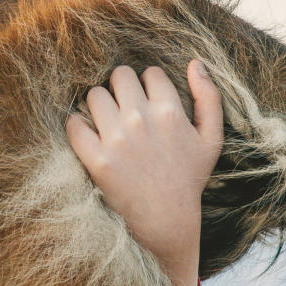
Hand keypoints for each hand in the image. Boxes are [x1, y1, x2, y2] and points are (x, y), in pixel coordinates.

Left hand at [65, 60, 222, 285]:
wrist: (166, 223)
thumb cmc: (188, 180)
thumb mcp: (211, 140)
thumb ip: (209, 98)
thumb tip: (195, 62)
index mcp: (170, 112)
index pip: (149, 73)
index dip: (148, 85)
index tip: (147, 102)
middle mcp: (142, 120)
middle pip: (119, 76)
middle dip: (121, 88)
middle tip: (123, 106)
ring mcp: (117, 139)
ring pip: (94, 95)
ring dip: (98, 104)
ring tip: (105, 121)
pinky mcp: (95, 159)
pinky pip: (74, 123)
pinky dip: (77, 124)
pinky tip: (88, 134)